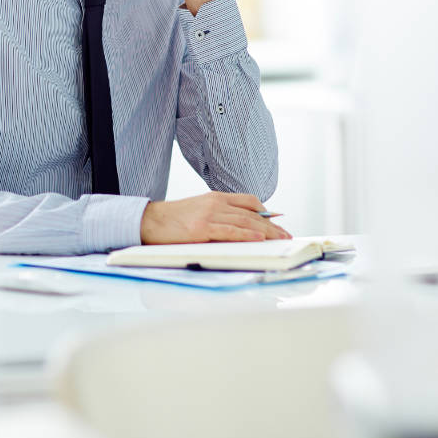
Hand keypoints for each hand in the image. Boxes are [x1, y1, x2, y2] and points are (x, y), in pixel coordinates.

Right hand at [140, 192, 290, 244]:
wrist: (150, 220)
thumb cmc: (173, 219)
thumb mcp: (199, 210)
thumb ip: (219, 215)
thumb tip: (240, 227)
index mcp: (216, 197)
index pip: (249, 201)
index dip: (266, 211)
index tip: (278, 221)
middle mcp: (216, 203)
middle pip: (252, 214)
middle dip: (272, 226)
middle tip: (286, 235)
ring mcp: (210, 215)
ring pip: (246, 222)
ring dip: (267, 232)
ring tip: (280, 240)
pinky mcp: (202, 228)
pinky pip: (231, 231)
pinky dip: (248, 235)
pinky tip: (260, 239)